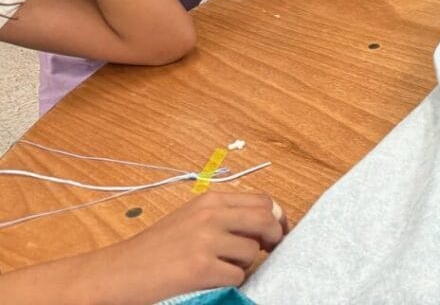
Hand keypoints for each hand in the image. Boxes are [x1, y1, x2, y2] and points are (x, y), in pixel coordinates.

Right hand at [89, 192, 285, 303]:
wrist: (117, 274)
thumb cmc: (154, 250)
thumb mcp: (191, 220)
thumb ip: (224, 217)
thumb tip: (265, 222)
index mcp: (210, 200)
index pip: (262, 201)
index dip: (276, 218)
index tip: (279, 232)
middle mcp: (211, 214)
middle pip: (265, 220)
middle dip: (274, 238)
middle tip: (271, 251)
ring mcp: (206, 241)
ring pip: (252, 252)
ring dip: (244, 265)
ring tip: (220, 269)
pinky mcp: (201, 268)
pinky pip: (237, 276)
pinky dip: (230, 283)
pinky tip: (210, 282)